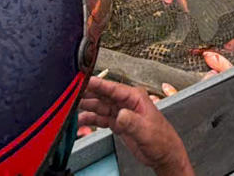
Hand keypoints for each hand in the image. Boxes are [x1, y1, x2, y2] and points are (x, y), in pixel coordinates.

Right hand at [78, 77, 193, 175]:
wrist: (164, 154)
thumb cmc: (161, 140)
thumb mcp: (146, 130)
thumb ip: (131, 122)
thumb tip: (120, 115)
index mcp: (136, 97)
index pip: (113, 88)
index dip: (97, 84)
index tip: (83, 79)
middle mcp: (127, 102)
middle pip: (103, 95)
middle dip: (87, 93)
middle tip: (69, 92)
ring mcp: (122, 112)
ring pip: (100, 106)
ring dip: (87, 106)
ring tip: (70, 106)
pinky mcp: (119, 123)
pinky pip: (101, 118)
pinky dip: (91, 119)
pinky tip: (80, 120)